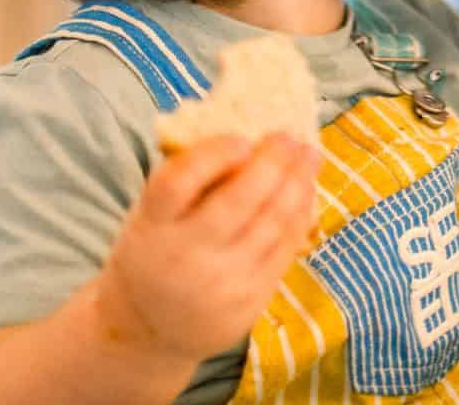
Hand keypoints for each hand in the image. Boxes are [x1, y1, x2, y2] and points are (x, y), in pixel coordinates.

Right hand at [94, 133, 322, 362]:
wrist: (147, 330)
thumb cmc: (154, 252)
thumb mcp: (149, 217)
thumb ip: (184, 180)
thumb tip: (244, 128)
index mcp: (151, 227)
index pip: (177, 184)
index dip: (213, 156)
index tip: (242, 137)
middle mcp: (184, 257)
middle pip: (237, 202)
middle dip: (272, 163)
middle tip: (290, 137)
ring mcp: (220, 283)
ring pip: (271, 223)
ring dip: (298, 183)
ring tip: (311, 156)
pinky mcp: (249, 301)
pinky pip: (285, 249)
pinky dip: (300, 215)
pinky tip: (306, 191)